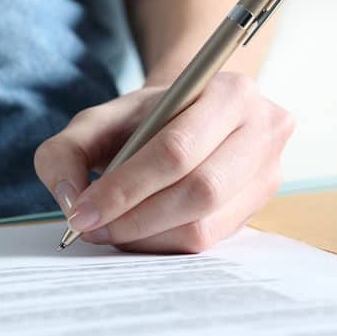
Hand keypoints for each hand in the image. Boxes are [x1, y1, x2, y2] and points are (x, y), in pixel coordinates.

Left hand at [33, 72, 293, 252]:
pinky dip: (164, 243)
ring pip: (205, 224)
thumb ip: (66, 151)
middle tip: (91, 227)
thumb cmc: (143, 119)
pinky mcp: (260, 208)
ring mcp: (270, 172)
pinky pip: (210, 241)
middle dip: (135, 217)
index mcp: (231, 92)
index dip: (125, 187)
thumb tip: (70, 199)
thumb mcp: (98, 120)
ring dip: (147, 236)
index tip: (82, 212)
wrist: (188, 117)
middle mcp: (264, 129)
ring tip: (110, 229)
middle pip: (199, 190)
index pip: (176, 149)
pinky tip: (137, 233)